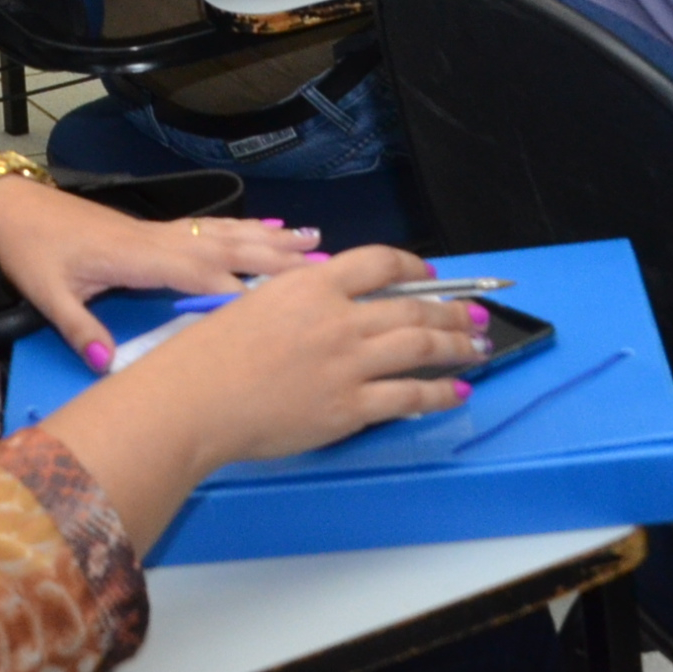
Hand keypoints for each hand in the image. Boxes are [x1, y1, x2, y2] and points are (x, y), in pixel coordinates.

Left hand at [0, 182, 322, 363]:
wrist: (13, 209)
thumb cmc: (32, 253)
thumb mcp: (48, 294)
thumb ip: (79, 329)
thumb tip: (107, 365)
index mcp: (140, 258)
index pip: (202, 275)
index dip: (243, 290)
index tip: (289, 304)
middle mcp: (159, 240)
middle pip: (227, 249)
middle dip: (277, 260)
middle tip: (329, 268)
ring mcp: (160, 232)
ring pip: (225, 234)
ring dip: (271, 239)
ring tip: (316, 242)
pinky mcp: (154, 230)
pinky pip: (210, 228)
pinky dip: (244, 227)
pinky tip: (268, 227)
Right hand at [118, 248, 488, 468]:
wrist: (195, 399)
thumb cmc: (209, 352)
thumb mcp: (254, 302)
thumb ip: (300, 301)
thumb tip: (335, 305)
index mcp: (311, 286)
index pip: (379, 264)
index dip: (414, 268)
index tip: (430, 278)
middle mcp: (339, 319)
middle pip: (412, 309)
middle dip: (451, 312)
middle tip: (472, 317)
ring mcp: (349, 364)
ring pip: (422, 348)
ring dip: (458, 347)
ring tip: (477, 348)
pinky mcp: (352, 408)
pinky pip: (410, 397)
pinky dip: (440, 393)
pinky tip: (455, 391)